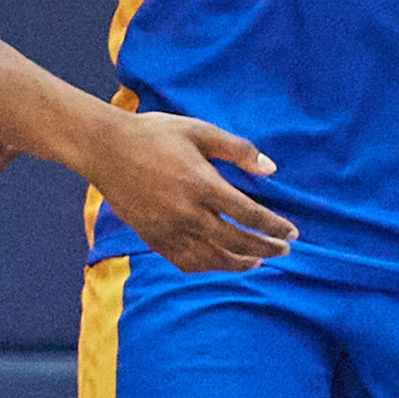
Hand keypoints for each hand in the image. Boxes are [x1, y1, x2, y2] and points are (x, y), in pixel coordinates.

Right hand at [87, 109, 298, 273]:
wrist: (105, 149)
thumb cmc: (155, 134)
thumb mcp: (200, 131)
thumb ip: (237, 150)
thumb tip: (271, 169)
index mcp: (203, 185)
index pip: (249, 215)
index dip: (274, 226)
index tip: (292, 232)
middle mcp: (188, 213)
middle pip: (236, 242)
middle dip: (266, 249)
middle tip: (284, 251)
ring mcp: (169, 230)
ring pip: (212, 259)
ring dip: (239, 264)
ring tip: (258, 262)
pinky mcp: (153, 238)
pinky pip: (185, 262)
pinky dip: (208, 266)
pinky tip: (219, 263)